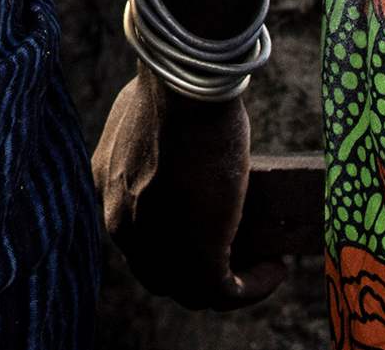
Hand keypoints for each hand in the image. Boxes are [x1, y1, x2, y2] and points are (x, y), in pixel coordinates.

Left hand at [95, 68, 281, 309]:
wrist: (185, 97)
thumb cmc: (172, 90)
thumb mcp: (147, 112)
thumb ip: (154, 136)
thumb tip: (181, 138)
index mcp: (107, 190)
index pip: (137, 234)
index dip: (174, 238)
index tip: (214, 226)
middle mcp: (122, 226)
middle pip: (159, 271)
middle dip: (199, 267)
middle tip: (241, 250)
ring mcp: (156, 249)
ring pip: (192, 290)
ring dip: (231, 282)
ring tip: (264, 262)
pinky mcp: (196, 261)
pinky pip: (226, 293)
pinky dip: (254, 286)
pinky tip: (277, 267)